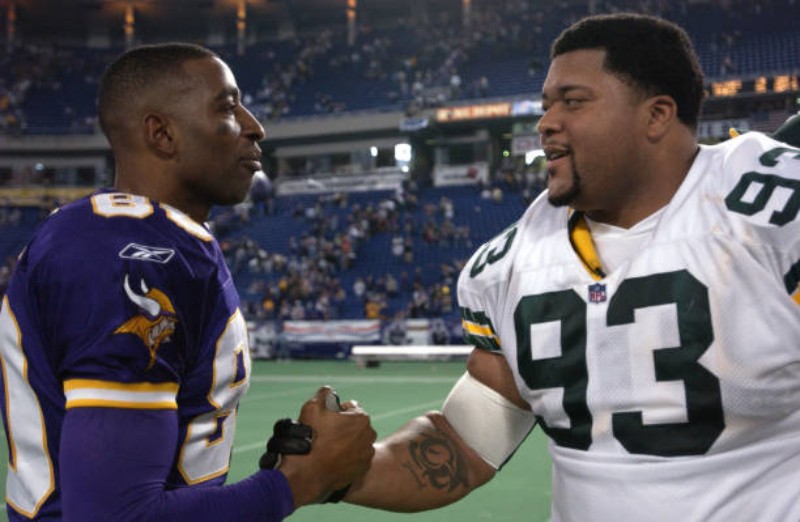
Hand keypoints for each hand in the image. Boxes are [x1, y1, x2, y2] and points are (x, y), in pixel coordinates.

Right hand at [278, 386, 375, 506]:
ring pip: (356, 442)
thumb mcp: (313, 407)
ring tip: (328, 448)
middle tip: (326, 433)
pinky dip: (347, 457)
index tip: (325, 419)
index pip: (350, 407)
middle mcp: (369, 435)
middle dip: (344, 426)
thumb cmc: (311, 437)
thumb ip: (324, 393)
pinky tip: (333, 459)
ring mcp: (367, 454)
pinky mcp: (362, 469)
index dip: (336, 411)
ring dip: (346, 442)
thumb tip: (330, 390)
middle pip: (355, 425)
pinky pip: (355, 458)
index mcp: (362, 418)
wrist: (308, 472)